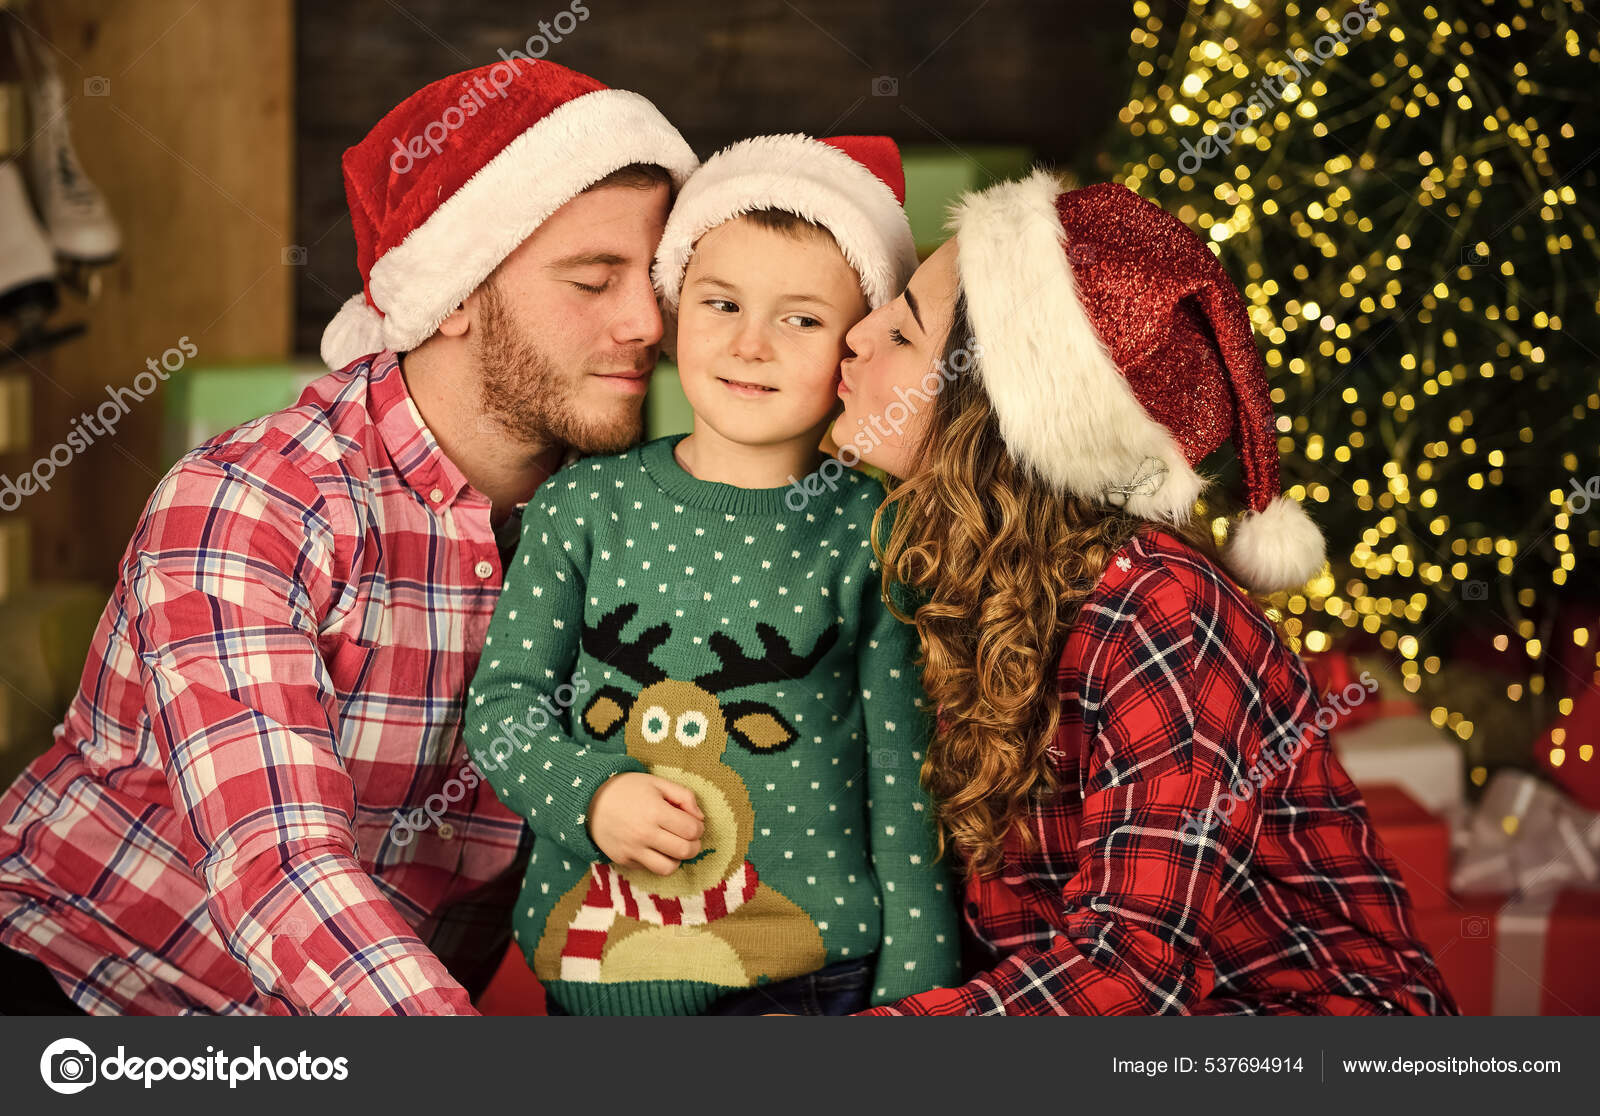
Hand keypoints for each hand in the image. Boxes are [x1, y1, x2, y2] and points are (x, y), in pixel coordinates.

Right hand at [588, 772, 703, 874]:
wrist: (589, 800)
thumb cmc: (628, 789)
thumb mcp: (658, 783)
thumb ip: (684, 796)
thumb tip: (700, 819)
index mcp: (655, 811)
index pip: (691, 830)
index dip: (698, 827)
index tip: (693, 823)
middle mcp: (644, 833)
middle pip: (684, 851)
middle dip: (694, 846)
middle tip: (688, 838)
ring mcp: (632, 850)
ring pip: (668, 868)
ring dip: (676, 858)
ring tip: (672, 846)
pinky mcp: (623, 860)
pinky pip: (648, 869)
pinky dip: (656, 860)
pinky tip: (653, 847)